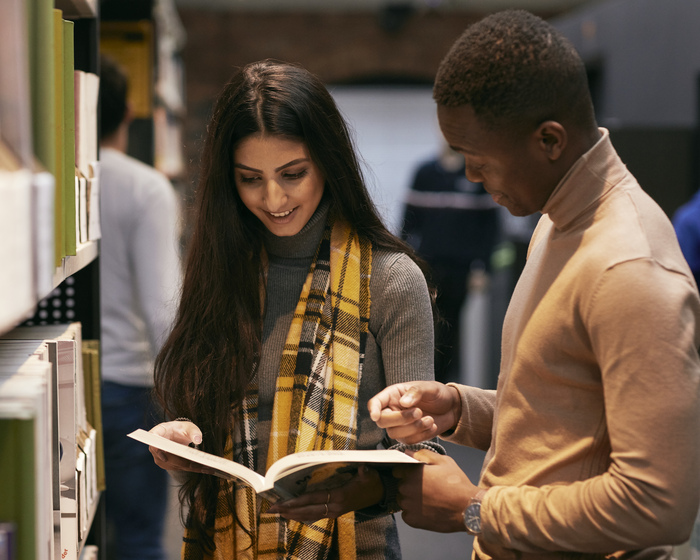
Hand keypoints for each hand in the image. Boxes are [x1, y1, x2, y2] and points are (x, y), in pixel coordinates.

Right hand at [148, 420, 209, 473]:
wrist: (176, 434)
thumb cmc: (181, 428)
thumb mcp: (189, 427)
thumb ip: (194, 432)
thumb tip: (198, 440)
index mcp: (158, 433)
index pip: (154, 441)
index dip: (158, 450)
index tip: (165, 456)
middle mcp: (155, 447)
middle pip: (168, 457)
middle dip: (185, 462)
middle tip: (203, 465)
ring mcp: (159, 457)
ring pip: (175, 465)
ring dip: (191, 467)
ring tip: (208, 468)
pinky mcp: (165, 464)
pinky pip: (179, 467)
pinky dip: (191, 468)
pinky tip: (204, 468)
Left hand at [267, 466, 383, 522]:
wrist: (380, 494)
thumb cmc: (372, 482)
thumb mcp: (369, 475)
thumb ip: (364, 472)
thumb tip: (363, 467)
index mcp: (339, 497)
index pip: (313, 499)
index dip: (297, 502)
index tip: (283, 503)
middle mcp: (334, 507)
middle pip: (307, 510)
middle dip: (288, 510)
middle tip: (271, 509)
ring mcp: (334, 512)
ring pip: (309, 516)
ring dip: (292, 515)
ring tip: (277, 513)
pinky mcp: (334, 513)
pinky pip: (315, 516)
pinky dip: (302, 516)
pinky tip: (293, 516)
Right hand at [367, 381, 460, 443]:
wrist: (452, 407)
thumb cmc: (437, 394)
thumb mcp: (429, 388)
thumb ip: (416, 392)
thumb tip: (404, 402)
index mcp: (393, 395)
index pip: (376, 402)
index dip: (373, 409)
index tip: (375, 416)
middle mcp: (393, 410)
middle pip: (382, 421)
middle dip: (401, 419)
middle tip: (419, 412)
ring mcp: (400, 425)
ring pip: (394, 434)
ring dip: (413, 428)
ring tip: (429, 419)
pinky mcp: (409, 436)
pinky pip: (408, 441)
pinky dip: (421, 435)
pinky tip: (431, 426)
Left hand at [393, 449, 477, 532]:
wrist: (468, 508)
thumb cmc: (457, 484)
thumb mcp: (444, 461)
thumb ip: (424, 454)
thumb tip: (409, 452)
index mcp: (412, 473)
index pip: (397, 470)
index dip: (405, 471)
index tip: (415, 475)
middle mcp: (406, 489)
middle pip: (400, 485)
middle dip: (409, 485)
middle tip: (426, 488)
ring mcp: (408, 506)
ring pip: (402, 500)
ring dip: (410, 499)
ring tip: (428, 499)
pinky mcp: (412, 520)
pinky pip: (406, 514)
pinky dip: (413, 513)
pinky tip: (427, 509)